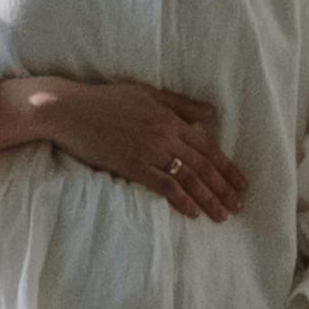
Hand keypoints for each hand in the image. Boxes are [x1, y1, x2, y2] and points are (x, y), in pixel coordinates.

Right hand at [37, 80, 245, 220]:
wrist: (67, 109)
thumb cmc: (105, 99)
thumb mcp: (147, 93)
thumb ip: (180, 105)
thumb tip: (212, 115)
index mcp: (170, 118)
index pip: (208, 147)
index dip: (227, 167)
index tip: (241, 184)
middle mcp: (165, 135)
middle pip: (203, 166)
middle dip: (224, 188)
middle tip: (238, 206)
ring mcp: (149, 151)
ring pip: (188, 178)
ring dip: (208, 199)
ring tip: (222, 215)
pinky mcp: (131, 166)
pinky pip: (163, 186)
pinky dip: (181, 200)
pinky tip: (193, 213)